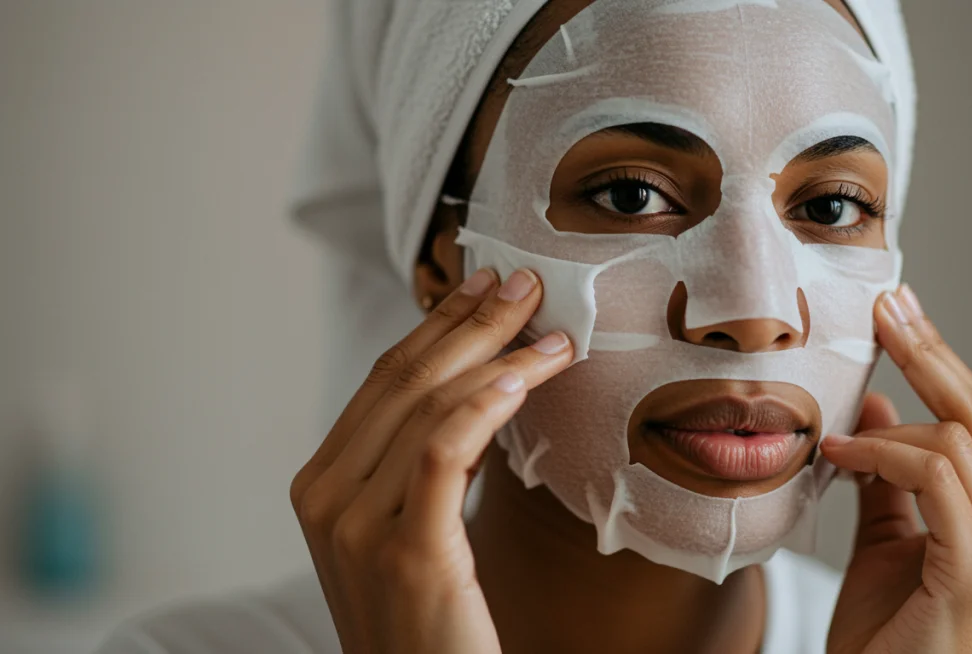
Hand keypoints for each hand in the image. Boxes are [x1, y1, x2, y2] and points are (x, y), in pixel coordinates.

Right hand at [289, 268, 573, 653]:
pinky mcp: (406, 552)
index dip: (436, 325)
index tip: (483, 285)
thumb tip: (477, 392)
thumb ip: (424, 465)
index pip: (384, 381)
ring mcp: (357, 526)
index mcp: (320, 484)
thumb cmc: (427, 620)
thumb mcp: (410, 530)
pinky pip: (445, 454)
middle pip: (405, 382)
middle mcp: (326, 498)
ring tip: (549, 330)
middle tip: (524, 282)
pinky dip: (484, 406)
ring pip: (429, 408)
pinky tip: (524, 377)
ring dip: (497, 357)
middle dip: (470, 322)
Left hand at [822, 285, 971, 653]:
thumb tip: (875, 404)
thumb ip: (886, 474)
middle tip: (885, 309)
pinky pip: (935, 476)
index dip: (940, 358)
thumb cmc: (882, 632)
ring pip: (956, 439)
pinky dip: (884, 454)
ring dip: (888, 424)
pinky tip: (842, 455)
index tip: (901, 310)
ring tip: (835, 436)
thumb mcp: (883, 537)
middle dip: (926, 353)